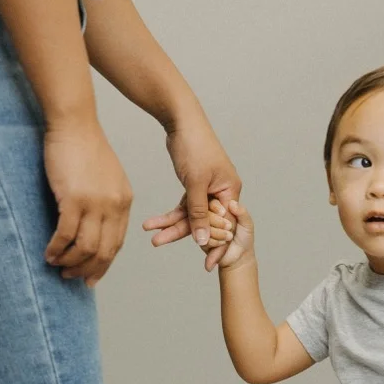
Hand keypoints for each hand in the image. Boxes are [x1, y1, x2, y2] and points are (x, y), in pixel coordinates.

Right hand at [43, 121, 132, 286]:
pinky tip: (49, 254)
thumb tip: (94, 228)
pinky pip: (66, 234)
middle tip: (73, 278)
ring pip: (86, 246)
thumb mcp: (106, 179)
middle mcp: (114, 206)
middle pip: (105, 250)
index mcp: (124, 202)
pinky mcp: (74, 199)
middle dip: (88, 269)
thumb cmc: (84, 149)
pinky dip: (57, 248)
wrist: (74, 125)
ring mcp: (95, 204)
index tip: (93, 276)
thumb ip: (105, 203)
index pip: (117, 243)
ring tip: (58, 267)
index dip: (104, 263)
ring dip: (71, 262)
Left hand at [143, 116, 240, 266]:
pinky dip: (170, 214)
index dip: (216, 244)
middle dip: (186, 236)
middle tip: (164, 245)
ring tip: (153, 237)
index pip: (225, 225)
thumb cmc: (195, 147)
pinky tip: (155, 223)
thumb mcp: (196, 183)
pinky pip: (184, 206)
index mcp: (231, 192)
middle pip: (206, 222)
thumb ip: (199, 213)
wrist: (182, 120)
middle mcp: (223, 193)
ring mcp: (209, 190)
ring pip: (192, 215)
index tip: (208, 263)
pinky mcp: (195, 186)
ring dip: (172, 225)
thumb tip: (203, 240)